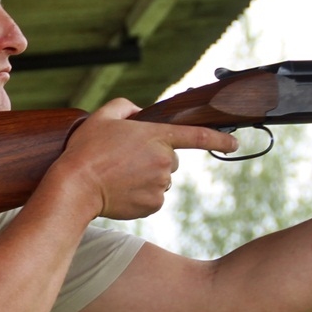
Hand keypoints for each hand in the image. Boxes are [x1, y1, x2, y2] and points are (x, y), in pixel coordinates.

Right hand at [58, 98, 237, 219]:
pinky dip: (142, 194)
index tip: (234, 143)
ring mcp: (160, 184)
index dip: (220, 139)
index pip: (197, 135)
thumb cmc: (87, 150)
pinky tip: (123, 190)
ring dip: (147, 177)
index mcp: (156, 136)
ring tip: (120, 176)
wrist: (76, 186)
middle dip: (155, 157)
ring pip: (162, 179)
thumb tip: (137, 114)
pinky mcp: (153, 204)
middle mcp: (164, 161)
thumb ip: (124, 107)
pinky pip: (154, 197)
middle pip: (171, 159)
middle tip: (127, 159)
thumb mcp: (102, 117)